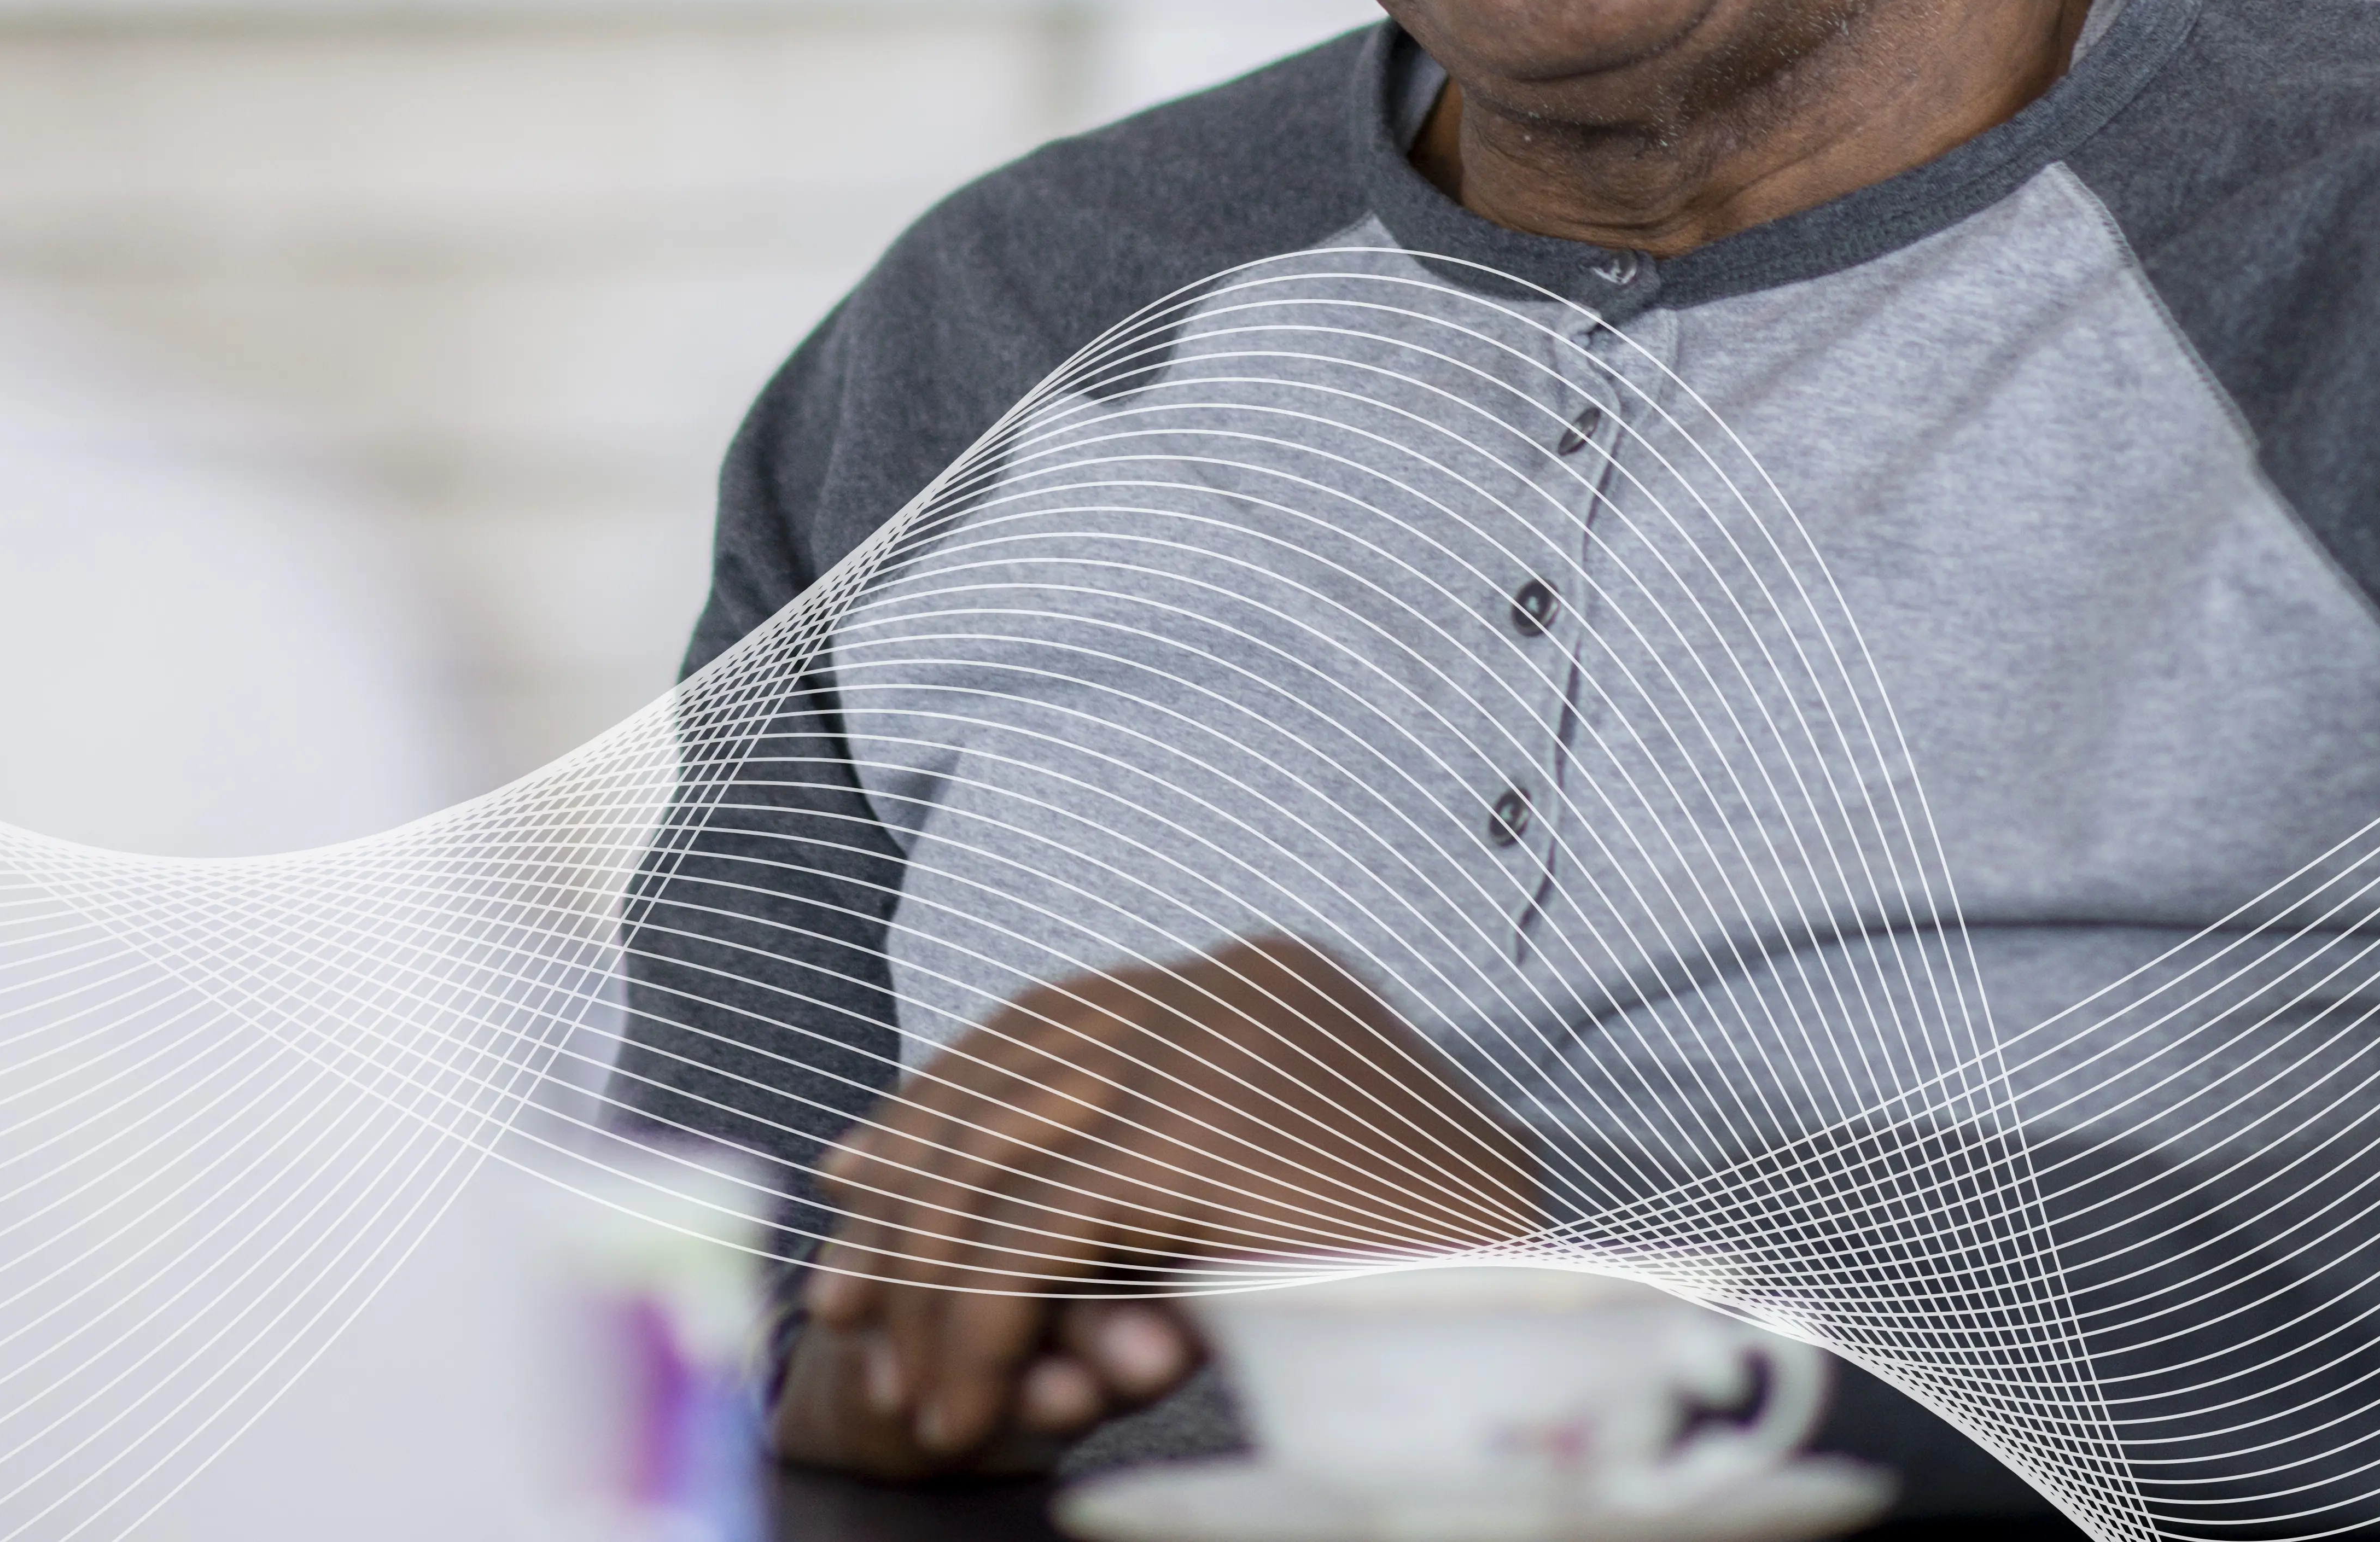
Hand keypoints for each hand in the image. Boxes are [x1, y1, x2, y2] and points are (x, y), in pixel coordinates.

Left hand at [788, 934, 1538, 1467]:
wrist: (1537, 1314)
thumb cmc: (1427, 1281)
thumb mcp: (1275, 1193)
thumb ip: (1168, 1180)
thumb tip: (1015, 1228)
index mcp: (1256, 978)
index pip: (1051, 1020)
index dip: (945, 1094)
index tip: (865, 1169)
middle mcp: (1223, 984)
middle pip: (1004, 1074)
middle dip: (904, 1188)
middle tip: (842, 1286)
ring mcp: (1203, 1050)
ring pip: (995, 1160)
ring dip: (928, 1287)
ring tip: (910, 1390)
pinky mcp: (1185, 1140)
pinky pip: (1025, 1239)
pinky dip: (972, 1328)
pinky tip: (968, 1402)